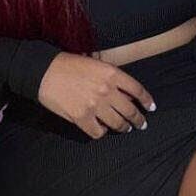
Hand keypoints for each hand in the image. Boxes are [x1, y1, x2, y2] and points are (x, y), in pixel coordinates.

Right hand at [38, 52, 155, 138]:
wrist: (44, 71)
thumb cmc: (69, 64)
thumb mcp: (95, 62)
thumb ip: (111, 76)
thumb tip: (124, 91)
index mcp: (112, 73)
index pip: (137, 90)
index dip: (147, 100)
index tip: (151, 108)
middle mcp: (106, 90)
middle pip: (130, 110)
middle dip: (138, 119)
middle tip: (141, 124)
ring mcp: (94, 106)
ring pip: (117, 123)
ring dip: (123, 128)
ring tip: (125, 129)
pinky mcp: (81, 118)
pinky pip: (98, 132)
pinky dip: (102, 132)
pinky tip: (102, 129)